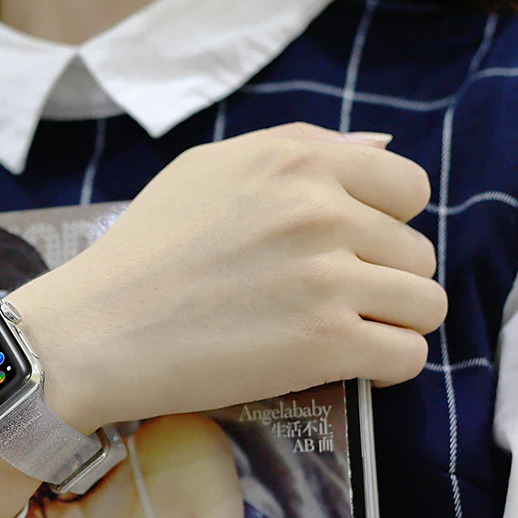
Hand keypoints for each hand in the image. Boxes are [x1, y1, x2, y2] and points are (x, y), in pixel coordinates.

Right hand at [10, 123, 445, 430]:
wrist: (94, 332)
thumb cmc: (140, 253)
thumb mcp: (208, 171)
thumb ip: (298, 151)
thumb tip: (382, 149)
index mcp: (297, 159)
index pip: (407, 188)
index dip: (383, 226)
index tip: (345, 254)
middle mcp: (321, 209)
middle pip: (417, 252)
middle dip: (382, 280)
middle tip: (326, 304)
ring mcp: (326, 277)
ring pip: (424, 305)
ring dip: (389, 325)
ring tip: (339, 336)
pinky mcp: (323, 343)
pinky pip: (406, 356)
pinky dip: (385, 368)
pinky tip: (346, 366)